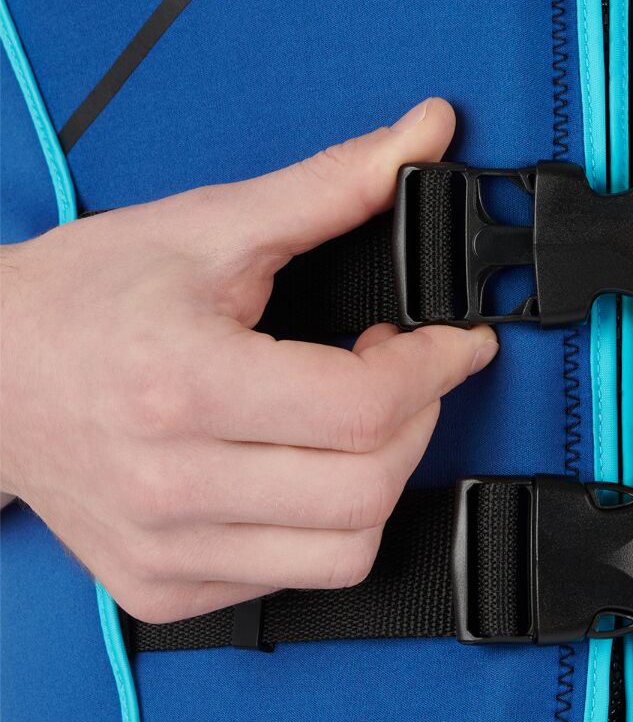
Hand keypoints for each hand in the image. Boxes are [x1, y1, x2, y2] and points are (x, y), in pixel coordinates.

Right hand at [0, 99, 496, 621]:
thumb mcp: (210, 227)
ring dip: (382, 477)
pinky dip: (325, 524)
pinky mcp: (163, 588)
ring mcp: (164, 550)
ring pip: (347, 550)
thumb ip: (332, 185)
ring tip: (355, 420)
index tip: (459, 340)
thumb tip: (427, 133)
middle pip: (369, 487)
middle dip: (420, 420)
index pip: (362, 406)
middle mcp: (169, 484)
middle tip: (402, 372)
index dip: (437, 366)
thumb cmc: (83, 297)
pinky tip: (302, 468)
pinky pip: (295, 578)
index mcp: (182, 384)